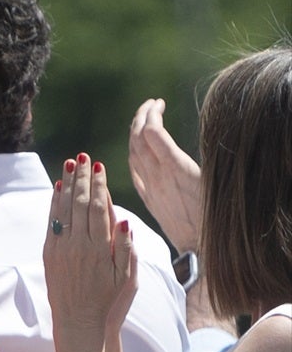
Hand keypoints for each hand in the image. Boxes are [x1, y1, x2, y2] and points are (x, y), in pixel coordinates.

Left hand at [44, 154, 137, 335]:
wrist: (80, 323)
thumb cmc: (110, 301)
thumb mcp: (127, 277)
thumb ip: (126, 248)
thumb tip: (124, 220)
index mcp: (100, 249)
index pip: (99, 208)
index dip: (99, 185)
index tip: (99, 166)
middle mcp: (79, 246)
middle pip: (80, 203)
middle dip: (82, 178)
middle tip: (83, 156)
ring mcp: (62, 249)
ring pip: (64, 210)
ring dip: (67, 184)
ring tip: (70, 164)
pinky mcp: (50, 254)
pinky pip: (52, 223)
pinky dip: (54, 204)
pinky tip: (57, 188)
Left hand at [127, 98, 201, 252]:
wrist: (203, 250)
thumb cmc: (218, 217)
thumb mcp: (215, 182)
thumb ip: (197, 158)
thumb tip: (187, 134)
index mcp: (175, 170)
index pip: (152, 133)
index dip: (152, 114)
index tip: (159, 102)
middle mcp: (158, 178)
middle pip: (139, 139)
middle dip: (141, 117)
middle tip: (150, 104)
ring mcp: (151, 188)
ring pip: (133, 154)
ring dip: (136, 132)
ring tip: (143, 119)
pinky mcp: (149, 199)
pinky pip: (134, 170)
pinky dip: (133, 152)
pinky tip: (138, 148)